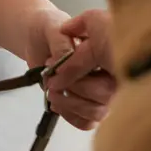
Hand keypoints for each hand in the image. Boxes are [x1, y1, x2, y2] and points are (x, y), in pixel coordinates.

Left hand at [30, 8, 116, 130]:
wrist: (38, 37)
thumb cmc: (51, 28)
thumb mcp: (54, 28)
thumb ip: (62, 41)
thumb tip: (67, 58)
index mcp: (108, 49)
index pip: (105, 68)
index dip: (78, 73)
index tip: (54, 69)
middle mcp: (112, 73)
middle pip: (106, 94)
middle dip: (75, 89)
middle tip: (52, 81)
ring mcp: (104, 92)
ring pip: (98, 111)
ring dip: (72, 105)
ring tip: (51, 94)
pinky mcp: (91, 106)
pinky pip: (88, 122)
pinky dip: (72, 117)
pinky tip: (57, 105)